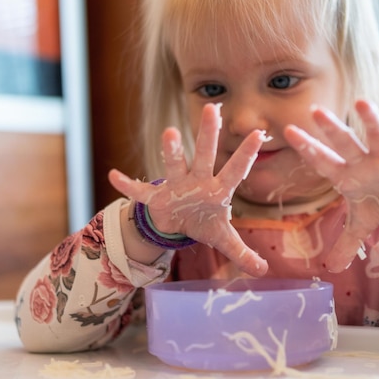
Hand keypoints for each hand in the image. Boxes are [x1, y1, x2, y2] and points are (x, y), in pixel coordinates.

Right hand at [108, 103, 268, 276]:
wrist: (174, 223)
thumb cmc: (203, 222)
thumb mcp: (223, 239)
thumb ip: (242, 253)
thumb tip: (263, 271)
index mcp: (218, 190)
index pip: (236, 170)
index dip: (247, 154)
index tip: (260, 134)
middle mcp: (198, 181)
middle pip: (205, 155)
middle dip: (208, 134)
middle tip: (214, 108)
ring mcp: (176, 187)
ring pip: (174, 166)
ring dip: (171, 152)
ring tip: (170, 133)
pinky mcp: (156, 198)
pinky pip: (141, 192)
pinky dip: (128, 186)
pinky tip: (114, 176)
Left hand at [284, 100, 378, 271]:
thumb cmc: (378, 199)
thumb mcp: (361, 223)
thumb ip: (346, 243)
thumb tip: (331, 269)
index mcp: (347, 174)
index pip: (322, 160)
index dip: (307, 147)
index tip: (288, 132)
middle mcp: (363, 161)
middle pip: (346, 142)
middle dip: (332, 128)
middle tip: (315, 110)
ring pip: (377, 136)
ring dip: (371, 120)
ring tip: (362, 103)